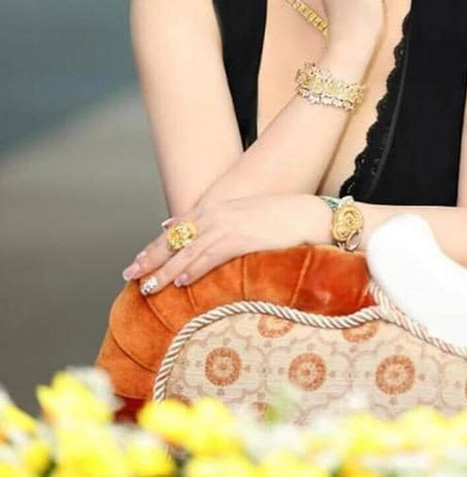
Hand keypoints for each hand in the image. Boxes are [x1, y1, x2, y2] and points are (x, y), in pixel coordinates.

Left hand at [121, 194, 327, 294]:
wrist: (307, 215)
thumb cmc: (277, 218)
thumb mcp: (239, 214)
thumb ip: (209, 220)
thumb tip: (173, 225)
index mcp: (215, 208)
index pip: (177, 229)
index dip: (155, 246)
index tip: (137, 261)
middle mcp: (216, 214)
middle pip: (176, 239)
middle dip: (151, 257)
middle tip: (129, 275)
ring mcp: (227, 226)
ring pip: (188, 251)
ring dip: (165, 270)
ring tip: (147, 287)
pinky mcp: (241, 239)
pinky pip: (210, 256)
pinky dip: (193, 269)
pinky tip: (180, 282)